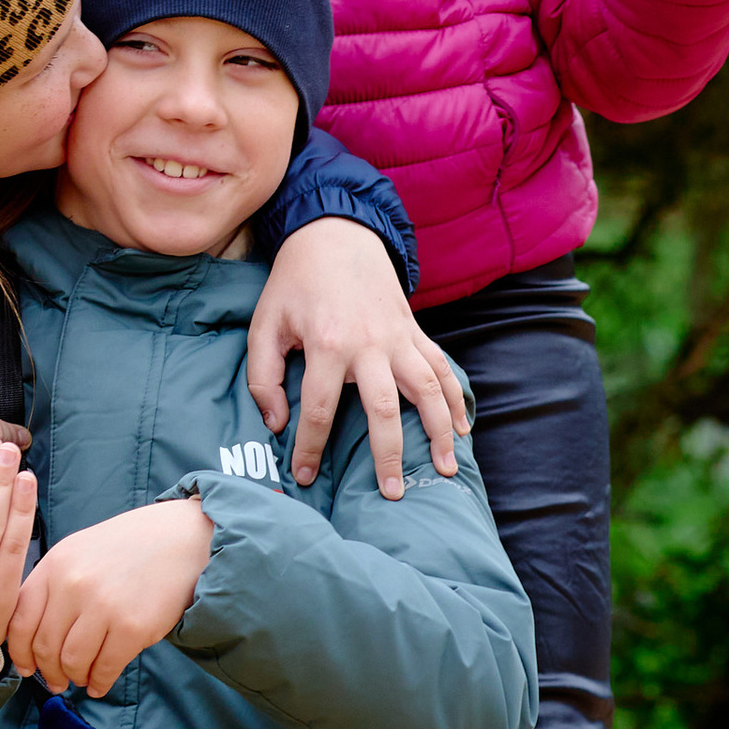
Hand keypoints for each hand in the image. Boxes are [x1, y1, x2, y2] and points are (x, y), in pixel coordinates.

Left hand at [7, 498, 213, 697]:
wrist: (178, 539)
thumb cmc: (125, 548)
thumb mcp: (77, 552)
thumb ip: (50, 586)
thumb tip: (29, 636)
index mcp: (55, 565)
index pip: (20, 620)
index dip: (19, 652)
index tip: (27, 667)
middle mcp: (73, 585)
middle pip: (44, 646)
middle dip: (48, 672)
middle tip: (56, 681)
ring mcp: (103, 607)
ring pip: (72, 662)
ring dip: (74, 678)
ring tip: (81, 679)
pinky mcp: (132, 627)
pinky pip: (105, 669)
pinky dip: (99, 683)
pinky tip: (100, 683)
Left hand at [247, 216, 467, 492]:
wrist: (335, 234)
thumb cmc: (294, 284)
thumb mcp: (264, 324)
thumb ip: (263, 376)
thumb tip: (278, 423)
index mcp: (326, 343)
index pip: (319, 409)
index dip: (310, 447)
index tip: (306, 476)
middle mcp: (368, 343)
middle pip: (383, 408)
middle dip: (388, 455)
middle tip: (392, 494)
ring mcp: (398, 337)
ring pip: (427, 390)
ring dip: (440, 431)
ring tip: (446, 469)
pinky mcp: (414, 332)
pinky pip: (442, 368)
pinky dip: (456, 398)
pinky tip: (464, 429)